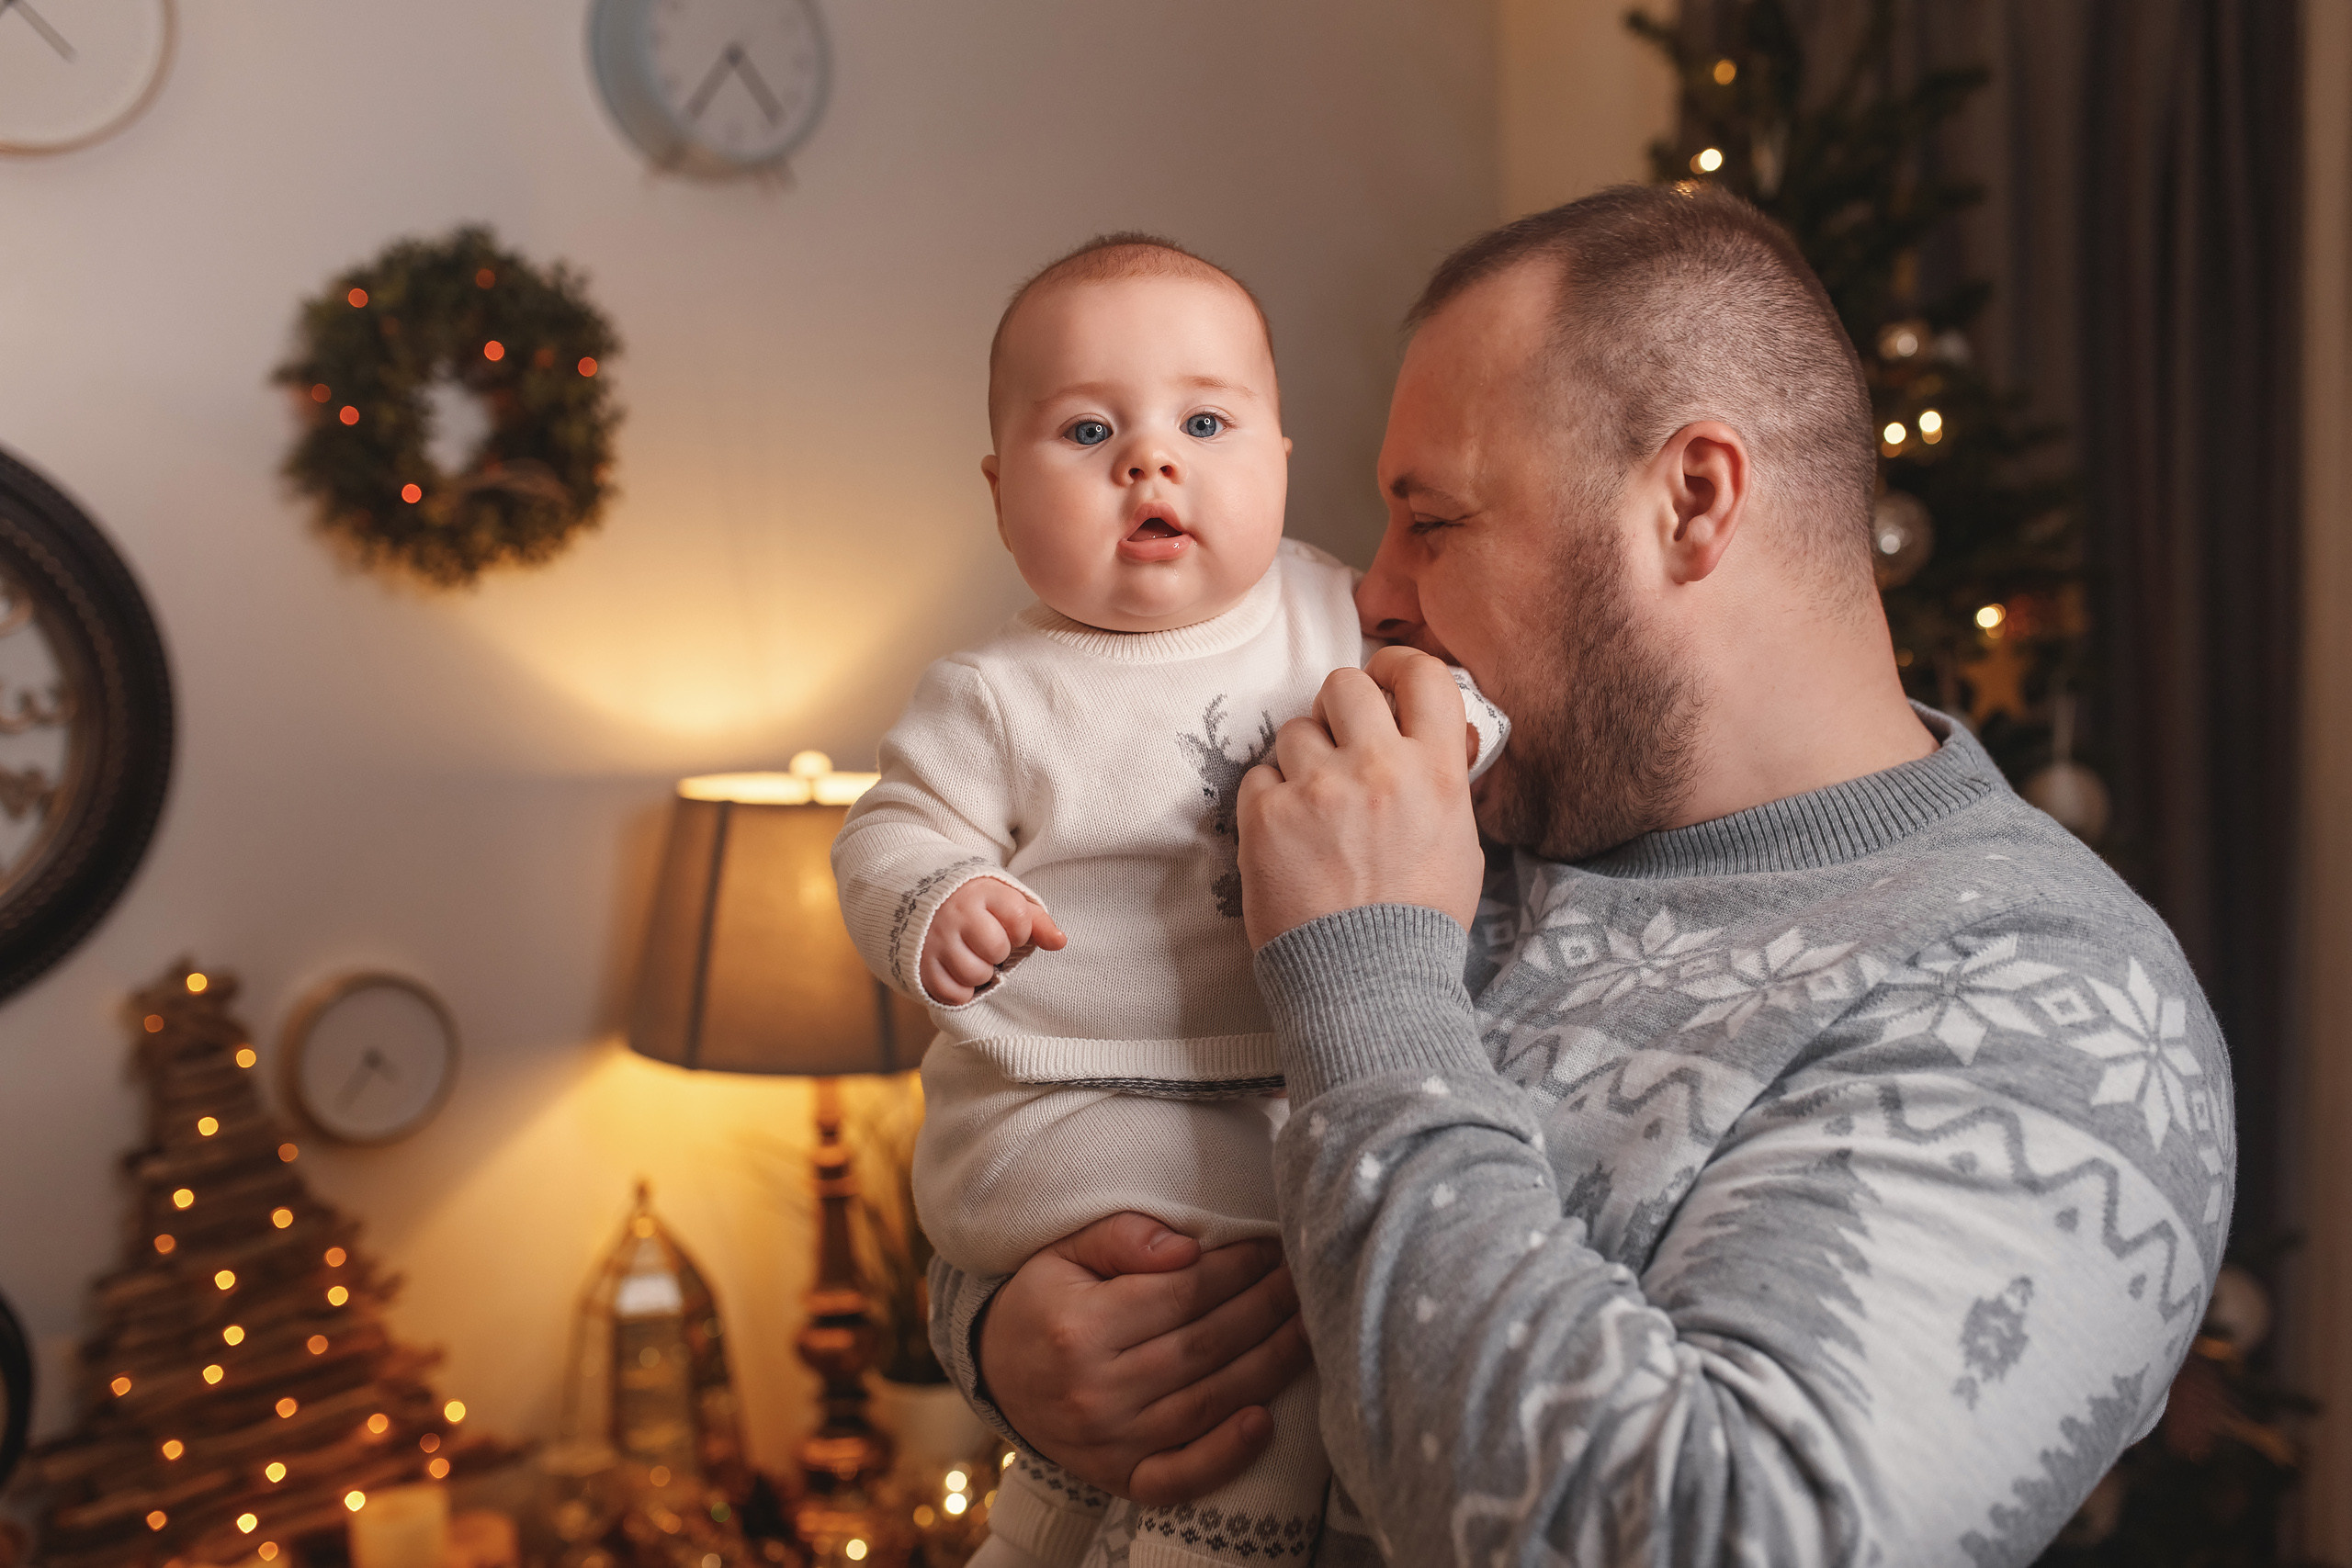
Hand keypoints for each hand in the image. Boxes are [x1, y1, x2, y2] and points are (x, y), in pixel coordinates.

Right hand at [921, 878, 1066, 1003]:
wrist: (917, 899)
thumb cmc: (974, 904)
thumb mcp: (1004, 900)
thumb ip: (1036, 920)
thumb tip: (1060, 942)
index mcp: (981, 892)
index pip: (1019, 919)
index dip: (1020, 930)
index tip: (1006, 926)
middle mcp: (955, 914)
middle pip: (997, 950)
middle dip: (998, 952)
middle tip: (985, 943)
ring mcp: (935, 940)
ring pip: (976, 974)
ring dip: (980, 973)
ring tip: (971, 957)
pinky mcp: (921, 964)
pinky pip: (953, 994)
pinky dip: (961, 991)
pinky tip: (956, 972)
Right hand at [979, 1213, 1311, 1505]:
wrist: (995, 1372)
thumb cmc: (1043, 1301)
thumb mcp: (1064, 1252)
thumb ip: (1122, 1237)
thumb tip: (1188, 1249)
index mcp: (1080, 1327)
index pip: (1182, 1294)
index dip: (1236, 1269)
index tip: (1271, 1248)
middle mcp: (1094, 1391)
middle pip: (1205, 1346)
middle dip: (1265, 1308)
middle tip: (1302, 1280)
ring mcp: (1109, 1443)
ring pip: (1207, 1402)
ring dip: (1269, 1365)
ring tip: (1307, 1329)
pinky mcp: (1120, 1478)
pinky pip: (1182, 1476)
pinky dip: (1227, 1454)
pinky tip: (1266, 1421)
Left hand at [1237, 645, 1485, 950]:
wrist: (1367, 984)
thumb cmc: (1419, 922)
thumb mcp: (1460, 845)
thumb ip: (1446, 781)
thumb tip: (1446, 734)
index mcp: (1435, 771)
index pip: (1421, 675)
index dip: (1397, 666)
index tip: (1384, 677)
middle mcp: (1377, 767)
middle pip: (1343, 684)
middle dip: (1337, 708)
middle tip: (1338, 745)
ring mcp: (1318, 788)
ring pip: (1293, 731)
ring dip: (1301, 761)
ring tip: (1315, 813)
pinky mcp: (1267, 815)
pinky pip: (1257, 776)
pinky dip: (1268, 802)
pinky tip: (1289, 841)